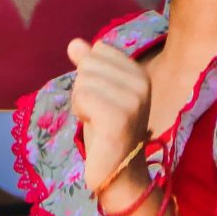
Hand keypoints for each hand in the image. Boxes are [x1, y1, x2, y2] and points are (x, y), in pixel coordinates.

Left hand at [66, 38, 151, 193]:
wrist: (119, 172)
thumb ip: (88, 67)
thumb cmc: (106, 132)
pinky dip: (80, 112)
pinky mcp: (119, 116)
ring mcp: (133, 99)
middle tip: (98, 113)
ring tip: (98, 121)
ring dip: (81, 103)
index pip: (97, 51)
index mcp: (140, 73)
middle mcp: (142, 83)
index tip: (102, 100)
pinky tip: (94, 126)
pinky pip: (82, 96)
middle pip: (88, 64)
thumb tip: (74, 43)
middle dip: (83, 89)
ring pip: (83, 80)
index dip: (90, 76)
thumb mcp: (98, 93)